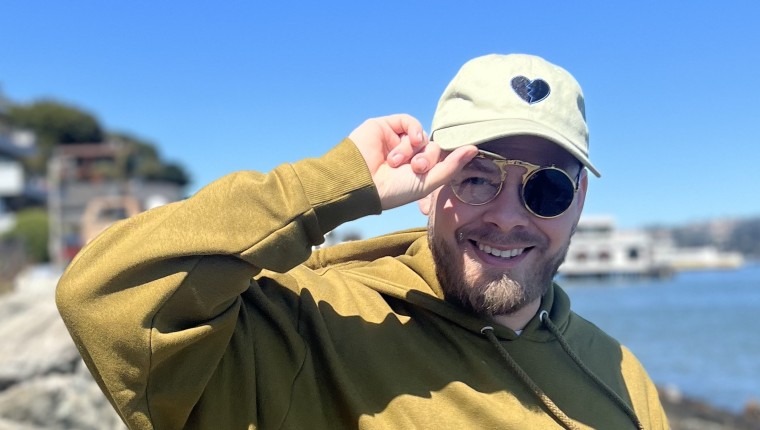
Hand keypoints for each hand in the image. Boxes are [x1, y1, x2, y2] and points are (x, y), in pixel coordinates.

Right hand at [349, 114, 476, 209]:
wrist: (362, 183)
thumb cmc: (393, 190)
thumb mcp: (428, 182)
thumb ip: (452, 165)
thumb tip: (474, 148)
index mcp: (414, 173)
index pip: (437, 160)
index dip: (438, 163)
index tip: (433, 171)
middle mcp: (406, 158)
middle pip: (431, 147)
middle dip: (426, 158)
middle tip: (416, 168)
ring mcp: (395, 141)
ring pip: (419, 136)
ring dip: (412, 149)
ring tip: (397, 162)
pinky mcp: (385, 127)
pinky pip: (409, 121)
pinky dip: (414, 130)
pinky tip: (410, 141)